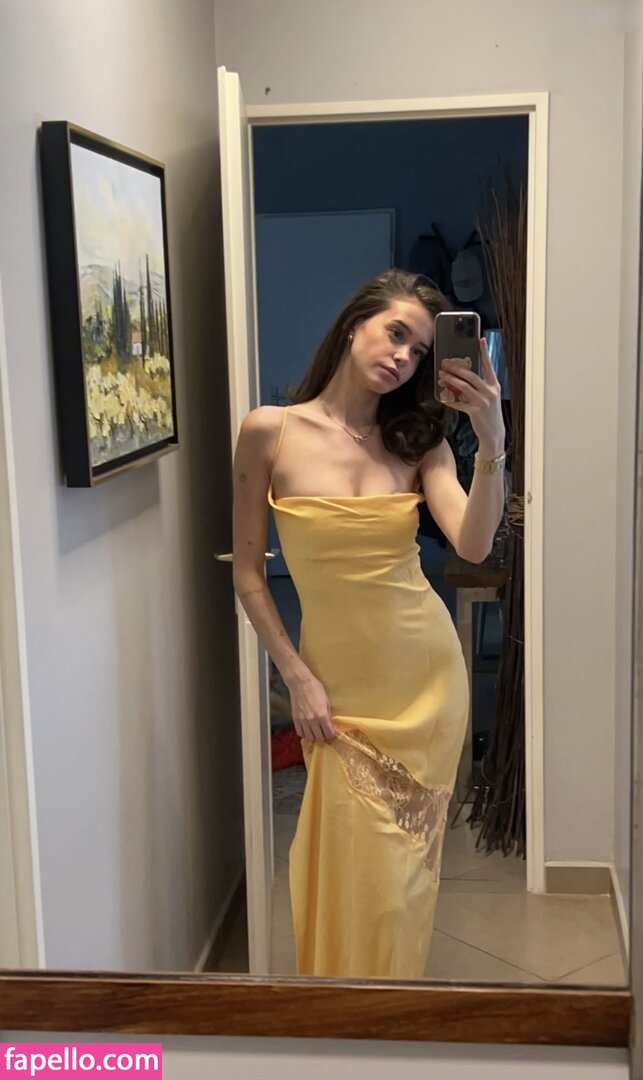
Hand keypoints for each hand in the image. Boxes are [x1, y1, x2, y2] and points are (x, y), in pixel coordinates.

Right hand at [286, 668, 335, 743]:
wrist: (300, 683)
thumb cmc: (315, 689)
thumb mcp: (326, 701)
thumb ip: (328, 714)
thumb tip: (330, 725)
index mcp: (322, 715)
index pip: (329, 733)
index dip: (332, 735)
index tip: (333, 733)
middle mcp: (312, 721)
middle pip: (320, 738)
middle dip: (324, 737)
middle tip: (325, 733)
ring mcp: (303, 721)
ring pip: (310, 737)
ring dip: (314, 737)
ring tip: (316, 733)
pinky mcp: (295, 720)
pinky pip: (300, 733)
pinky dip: (304, 734)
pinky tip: (307, 730)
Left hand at [437, 338, 505, 454]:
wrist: (494, 433)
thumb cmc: (490, 413)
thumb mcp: (489, 397)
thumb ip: (480, 386)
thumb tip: (464, 376)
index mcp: (495, 386)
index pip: (489, 366)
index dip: (484, 352)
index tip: (480, 340)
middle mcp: (490, 392)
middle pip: (471, 375)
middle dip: (457, 368)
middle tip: (446, 363)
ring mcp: (482, 402)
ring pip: (464, 387)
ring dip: (451, 380)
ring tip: (442, 375)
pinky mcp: (475, 411)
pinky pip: (459, 403)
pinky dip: (450, 399)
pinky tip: (443, 397)